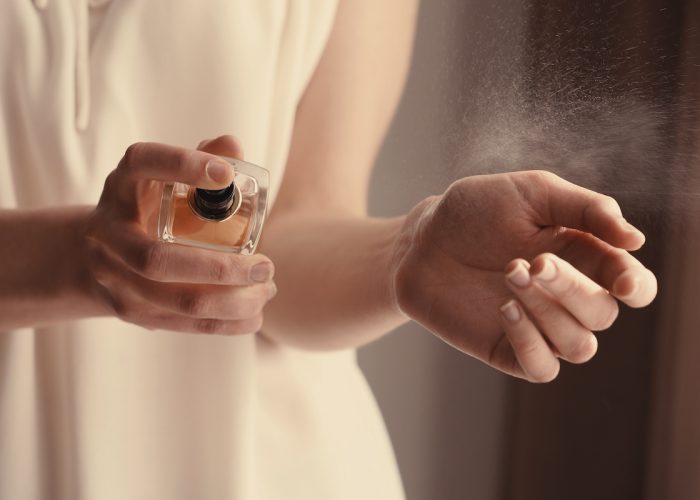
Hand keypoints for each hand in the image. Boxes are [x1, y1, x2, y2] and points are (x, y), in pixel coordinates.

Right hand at [84, 135, 275, 334]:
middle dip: (220, 268)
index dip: (182, 166)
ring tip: (267, 289)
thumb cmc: (147, 206)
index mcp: (121, 185)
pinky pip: (182, 325)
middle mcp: (108, 232)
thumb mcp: (164, 177)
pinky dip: (225, 324)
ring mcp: (114, 278)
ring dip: (231, 300)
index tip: (226, 174)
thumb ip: (201, 157)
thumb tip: (232, 146)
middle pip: (157, 260)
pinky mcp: (131, 311)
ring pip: (174, 301)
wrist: (97, 254)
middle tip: (266, 265)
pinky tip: (254, 315)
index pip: (144, 164)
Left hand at [392, 170, 656, 381]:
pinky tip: (505, 308)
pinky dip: (531, 342)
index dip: (635, 287)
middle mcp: (567, 297)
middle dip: (571, 289)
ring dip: (548, 311)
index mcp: (584, 257)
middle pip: (603, 315)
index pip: (633, 285)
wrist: (422, 239)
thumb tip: (636, 240)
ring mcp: (539, 326)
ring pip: (579, 345)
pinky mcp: (507, 349)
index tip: (621, 281)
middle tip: (532, 262)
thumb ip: (585, 209)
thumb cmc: (475, 211)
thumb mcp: (531, 193)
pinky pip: (542, 369)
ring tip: (509, 274)